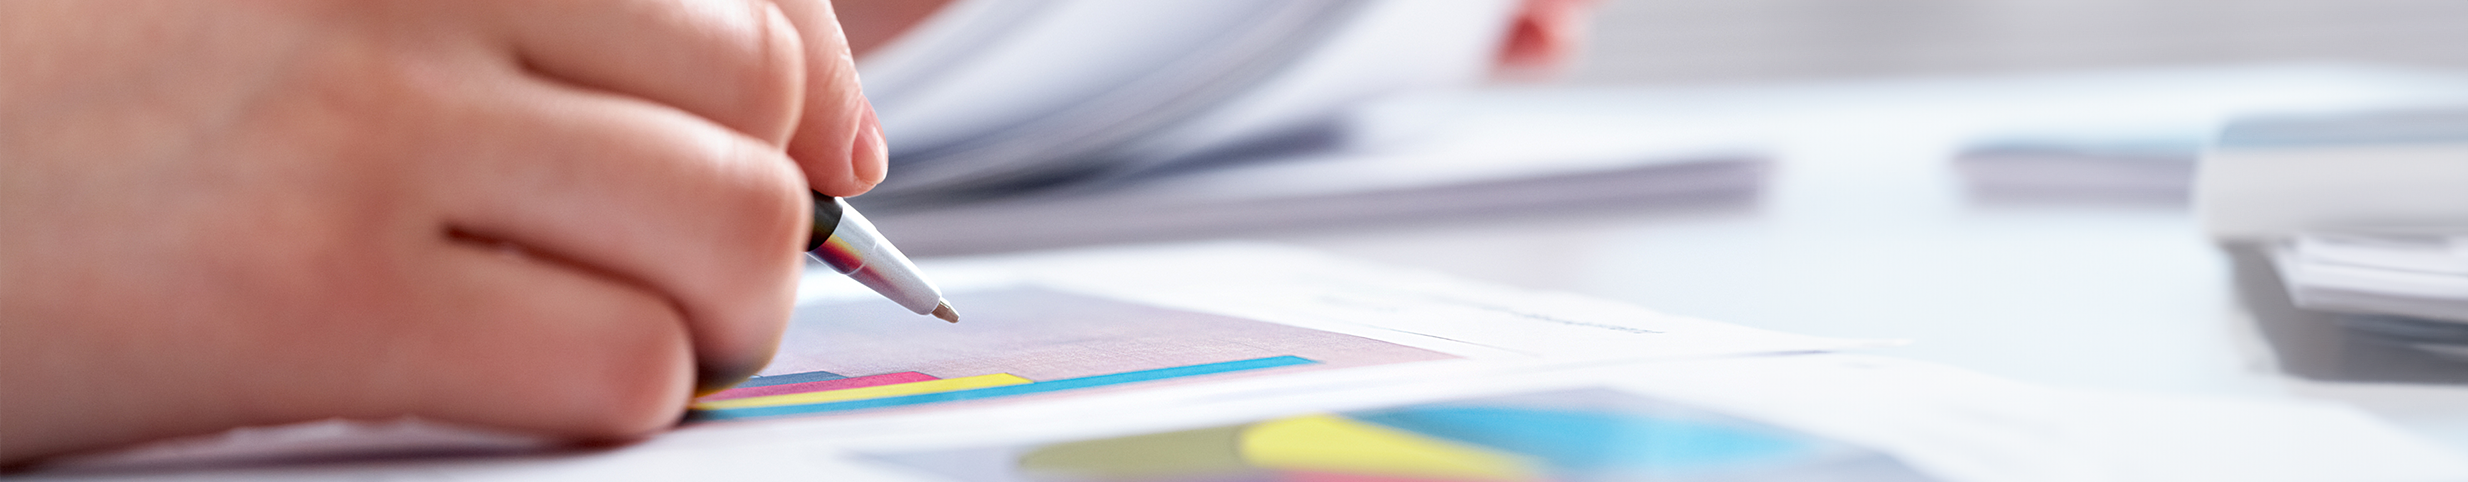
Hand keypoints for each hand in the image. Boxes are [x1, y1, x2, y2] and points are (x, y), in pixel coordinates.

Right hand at [0, 0, 879, 462]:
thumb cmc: (76, 95)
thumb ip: (512, 21)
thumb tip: (807, 110)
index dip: (811, 86)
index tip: (821, 153)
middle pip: (757, 96)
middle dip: (768, 206)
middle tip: (687, 270)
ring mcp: (372, 126)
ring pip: (734, 228)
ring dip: (716, 313)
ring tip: (625, 334)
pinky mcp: (319, 291)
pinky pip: (621, 359)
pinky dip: (620, 393)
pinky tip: (519, 384)